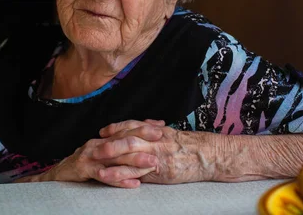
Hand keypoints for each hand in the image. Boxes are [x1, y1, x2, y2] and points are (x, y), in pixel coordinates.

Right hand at [33, 122, 162, 187]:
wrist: (60, 173)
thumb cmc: (87, 163)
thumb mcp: (104, 152)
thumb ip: (121, 146)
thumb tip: (143, 142)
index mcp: (105, 138)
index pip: (127, 129)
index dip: (144, 127)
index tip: (162, 127)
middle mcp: (99, 144)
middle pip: (123, 139)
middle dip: (143, 139)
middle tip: (160, 141)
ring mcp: (91, 156)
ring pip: (116, 158)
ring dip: (135, 161)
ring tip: (152, 164)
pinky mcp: (84, 170)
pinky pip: (104, 175)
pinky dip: (120, 180)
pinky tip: (133, 184)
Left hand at [96, 120, 216, 184]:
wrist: (209, 155)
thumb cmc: (194, 147)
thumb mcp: (174, 136)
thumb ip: (158, 134)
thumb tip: (146, 132)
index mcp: (158, 131)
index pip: (133, 125)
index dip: (117, 127)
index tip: (103, 130)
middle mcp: (155, 140)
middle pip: (127, 137)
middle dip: (109, 141)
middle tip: (93, 145)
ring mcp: (156, 154)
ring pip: (128, 152)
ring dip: (110, 155)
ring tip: (94, 160)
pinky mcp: (158, 170)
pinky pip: (135, 171)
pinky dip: (119, 173)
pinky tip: (107, 176)